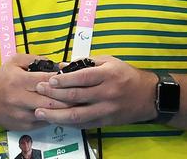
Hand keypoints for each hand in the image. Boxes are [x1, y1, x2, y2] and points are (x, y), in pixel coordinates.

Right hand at [0, 54, 70, 130]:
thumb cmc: (1, 79)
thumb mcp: (14, 62)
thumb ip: (34, 59)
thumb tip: (55, 64)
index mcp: (19, 81)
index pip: (46, 80)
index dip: (61, 79)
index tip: (73, 76)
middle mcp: (21, 99)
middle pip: (50, 100)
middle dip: (67, 96)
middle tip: (80, 91)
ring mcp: (23, 114)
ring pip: (50, 113)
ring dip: (64, 108)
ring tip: (77, 102)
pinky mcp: (25, 125)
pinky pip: (45, 122)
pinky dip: (56, 116)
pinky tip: (64, 111)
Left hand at [33, 56, 157, 127]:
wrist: (148, 96)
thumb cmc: (126, 75)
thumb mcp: (110, 61)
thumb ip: (86, 62)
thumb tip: (63, 66)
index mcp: (107, 75)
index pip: (83, 78)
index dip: (65, 80)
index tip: (50, 79)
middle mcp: (106, 93)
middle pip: (76, 96)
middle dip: (54, 95)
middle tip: (38, 90)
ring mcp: (106, 110)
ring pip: (77, 115)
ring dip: (56, 114)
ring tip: (40, 112)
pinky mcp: (105, 122)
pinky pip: (83, 125)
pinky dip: (68, 123)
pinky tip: (55, 120)